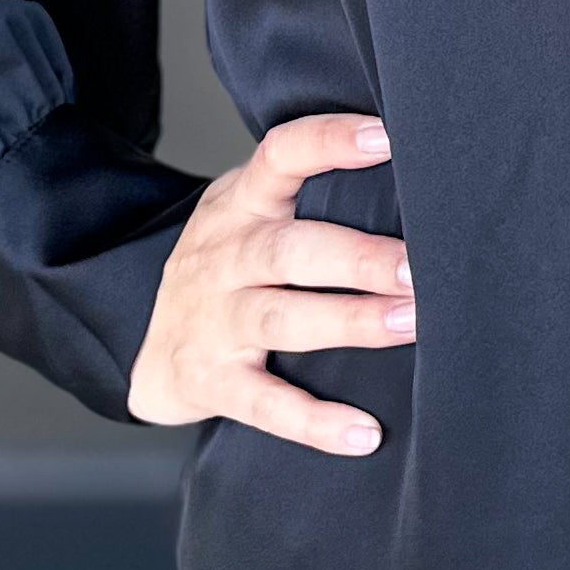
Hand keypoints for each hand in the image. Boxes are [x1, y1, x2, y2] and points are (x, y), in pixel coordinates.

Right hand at [127, 113, 412, 453]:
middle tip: (418, 266)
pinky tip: (364, 433)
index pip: (279, 156)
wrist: (149, 348)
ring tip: (409, 323)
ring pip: (281, 319)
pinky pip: (265, 404)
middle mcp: (223, 257)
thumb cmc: (229, 269)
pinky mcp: (211, 382)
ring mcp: (213, 321)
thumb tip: (420, 182)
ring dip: (349, 321)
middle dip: (356, 257)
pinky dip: (314, 422)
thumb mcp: (249, 215)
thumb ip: (310, 194)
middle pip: (288, 249)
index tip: (387, 136)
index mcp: (240, 205)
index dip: (328, 142)